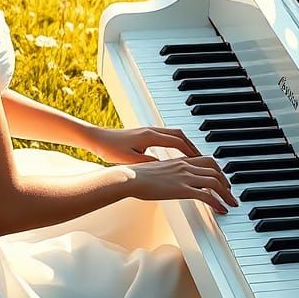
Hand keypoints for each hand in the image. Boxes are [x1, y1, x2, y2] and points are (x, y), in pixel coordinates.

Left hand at [87, 125, 202, 164]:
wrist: (96, 138)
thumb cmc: (109, 149)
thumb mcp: (130, 161)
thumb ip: (148, 164)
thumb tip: (164, 167)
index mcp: (150, 136)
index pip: (177, 142)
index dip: (190, 152)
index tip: (200, 161)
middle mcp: (151, 130)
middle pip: (180, 135)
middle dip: (192, 146)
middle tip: (202, 159)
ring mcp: (148, 131)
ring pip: (174, 134)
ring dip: (185, 144)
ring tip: (193, 157)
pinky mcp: (144, 134)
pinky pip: (166, 136)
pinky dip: (176, 143)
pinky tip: (176, 153)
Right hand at [122, 155, 237, 214]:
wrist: (131, 178)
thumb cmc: (139, 176)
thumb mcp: (158, 170)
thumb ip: (169, 172)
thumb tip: (172, 179)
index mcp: (180, 160)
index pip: (207, 160)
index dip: (219, 169)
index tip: (222, 179)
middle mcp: (186, 166)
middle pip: (215, 170)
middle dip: (226, 182)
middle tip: (230, 192)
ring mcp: (185, 177)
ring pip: (215, 182)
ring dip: (227, 193)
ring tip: (231, 202)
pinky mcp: (182, 190)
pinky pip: (207, 195)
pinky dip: (218, 202)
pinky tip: (222, 209)